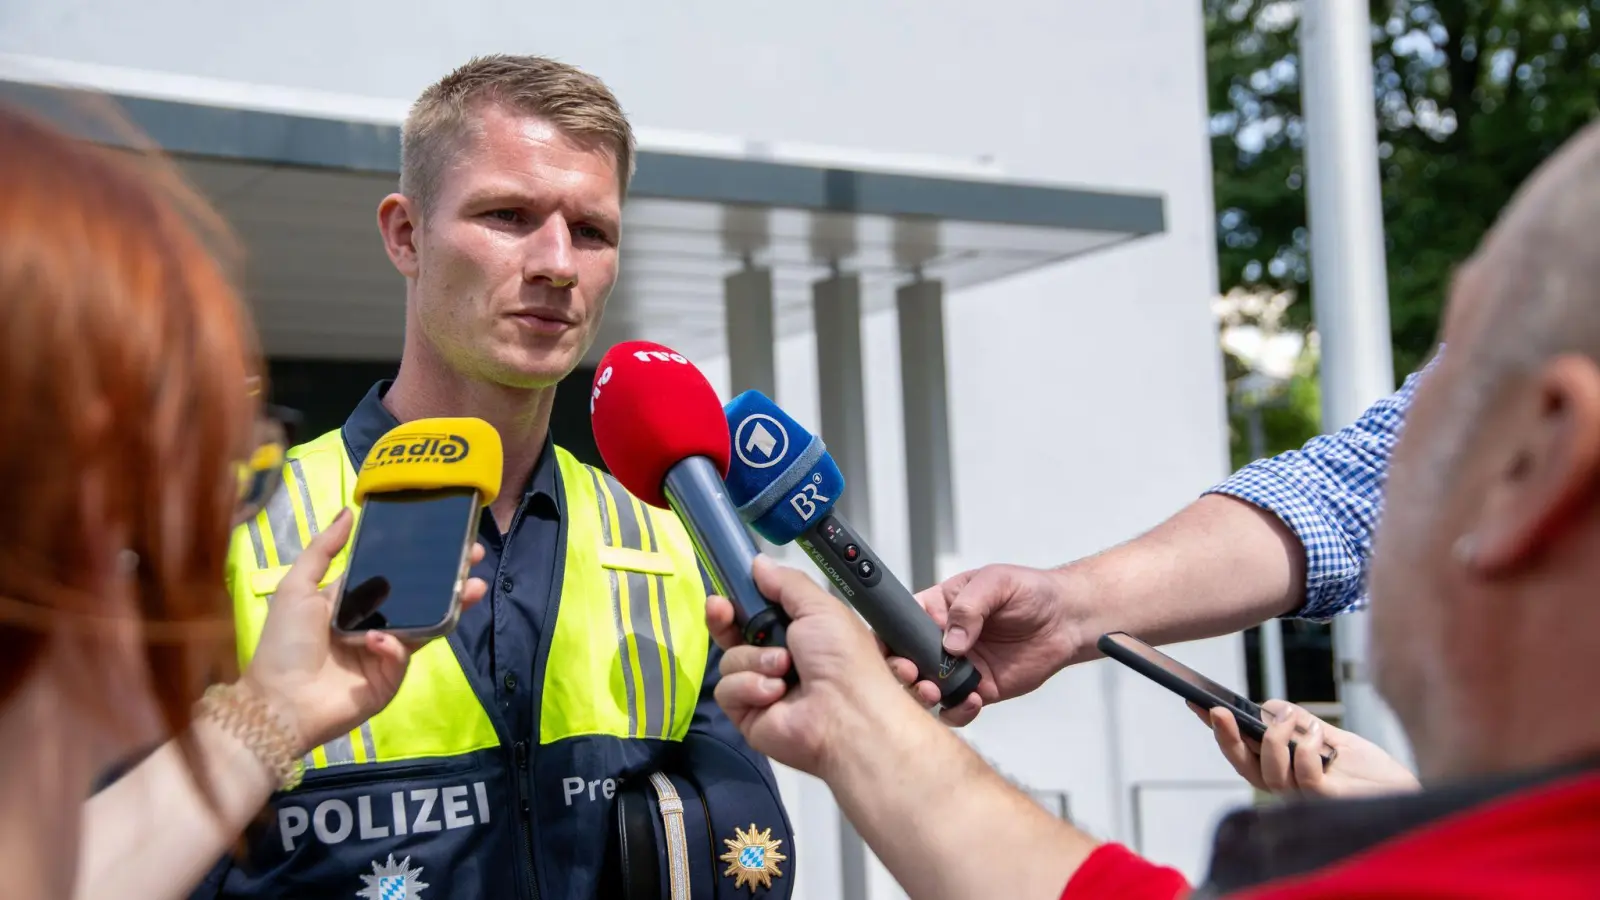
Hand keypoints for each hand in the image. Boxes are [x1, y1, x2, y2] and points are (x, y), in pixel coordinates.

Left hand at [238, 508, 488, 753]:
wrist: (279, 701)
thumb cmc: (285, 642)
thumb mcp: (297, 587)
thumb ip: (322, 550)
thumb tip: (348, 512)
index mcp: (353, 601)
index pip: (394, 574)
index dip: (419, 558)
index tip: (448, 539)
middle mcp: (374, 623)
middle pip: (419, 597)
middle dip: (449, 578)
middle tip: (474, 558)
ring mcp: (385, 652)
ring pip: (424, 624)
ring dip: (449, 606)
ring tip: (472, 588)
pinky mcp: (390, 679)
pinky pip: (402, 656)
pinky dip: (393, 646)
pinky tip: (376, 642)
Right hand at [705, 555, 918, 776]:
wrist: (847, 715)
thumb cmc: (845, 661)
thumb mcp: (819, 607)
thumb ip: (786, 584)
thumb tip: (760, 565)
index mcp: (800, 633)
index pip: (757, 612)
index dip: (738, 601)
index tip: (726, 592)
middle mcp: (779, 659)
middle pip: (734, 634)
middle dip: (726, 621)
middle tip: (722, 611)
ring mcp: (762, 687)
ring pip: (730, 660)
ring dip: (756, 660)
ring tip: (784, 669)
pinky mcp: (749, 713)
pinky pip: (728, 689)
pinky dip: (750, 686)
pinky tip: (774, 693)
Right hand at [889, 564, 1081, 725]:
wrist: (1066, 619)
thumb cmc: (1030, 591)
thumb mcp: (996, 582)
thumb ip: (970, 606)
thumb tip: (952, 641)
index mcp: (936, 608)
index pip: (899, 625)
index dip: (888, 639)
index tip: (891, 651)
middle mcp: (941, 641)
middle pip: (905, 662)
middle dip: (901, 671)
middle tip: (911, 673)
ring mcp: (958, 668)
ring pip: (925, 689)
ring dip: (924, 695)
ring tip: (935, 691)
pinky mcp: (978, 690)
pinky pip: (956, 709)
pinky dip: (958, 711)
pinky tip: (973, 700)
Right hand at [1193, 699, 1420, 797]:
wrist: (1409, 796)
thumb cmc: (1373, 774)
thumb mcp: (1333, 739)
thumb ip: (1302, 726)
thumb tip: (1268, 707)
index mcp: (1287, 771)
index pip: (1243, 752)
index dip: (1219, 731)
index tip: (1198, 704)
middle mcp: (1290, 788)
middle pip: (1245, 766)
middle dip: (1226, 738)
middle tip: (1217, 710)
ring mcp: (1307, 798)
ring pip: (1269, 772)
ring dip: (1275, 738)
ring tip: (1292, 717)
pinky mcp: (1328, 801)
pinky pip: (1302, 776)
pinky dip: (1303, 748)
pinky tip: (1315, 733)